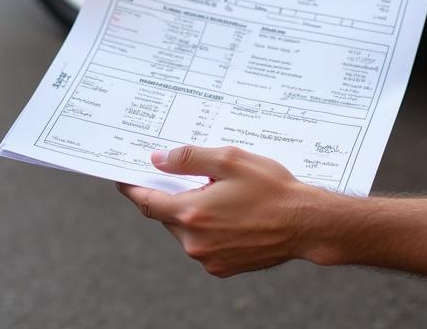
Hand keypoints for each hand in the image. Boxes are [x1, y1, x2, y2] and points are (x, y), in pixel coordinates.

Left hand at [117, 146, 325, 277]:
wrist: (305, 223)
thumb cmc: (271, 188)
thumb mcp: (229, 160)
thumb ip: (189, 159)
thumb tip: (158, 160)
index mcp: (192, 213)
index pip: (147, 202)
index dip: (132, 188)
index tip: (121, 177)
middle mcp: (195, 242)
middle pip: (167, 215)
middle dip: (172, 194)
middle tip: (187, 174)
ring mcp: (208, 259)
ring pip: (185, 230)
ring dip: (192, 211)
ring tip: (220, 192)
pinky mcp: (222, 268)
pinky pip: (203, 244)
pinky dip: (208, 227)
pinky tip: (231, 212)